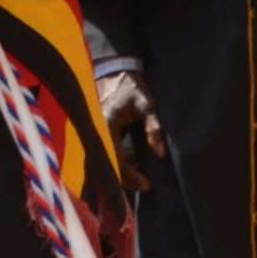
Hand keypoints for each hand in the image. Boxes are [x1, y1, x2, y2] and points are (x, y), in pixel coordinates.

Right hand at [98, 70, 167, 192]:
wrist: (116, 71)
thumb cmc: (132, 87)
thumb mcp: (147, 105)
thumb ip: (153, 128)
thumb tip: (160, 153)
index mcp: (107, 125)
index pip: (116, 160)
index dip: (131, 176)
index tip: (146, 184)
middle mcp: (97, 131)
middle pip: (107, 166)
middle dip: (124, 181)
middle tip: (143, 186)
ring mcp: (96, 131)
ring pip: (104, 161)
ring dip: (120, 173)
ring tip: (139, 180)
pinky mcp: (98, 131)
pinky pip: (105, 153)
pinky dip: (116, 163)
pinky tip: (131, 166)